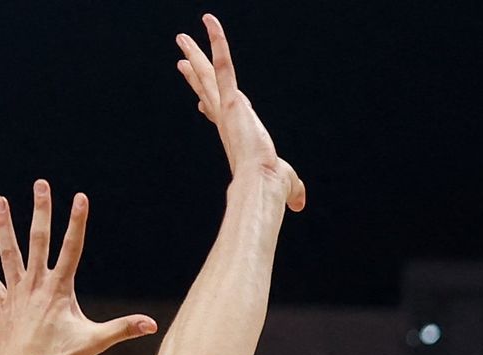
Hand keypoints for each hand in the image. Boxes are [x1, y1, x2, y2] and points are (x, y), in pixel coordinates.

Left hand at [0, 183, 157, 354]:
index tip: (81, 198)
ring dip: (4, 226)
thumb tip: (152, 325)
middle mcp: (35, 285)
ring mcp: (16, 293)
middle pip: (38, 240)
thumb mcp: (93, 343)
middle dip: (41, 211)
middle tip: (40, 184)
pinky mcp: (1, 305)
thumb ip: (122, 330)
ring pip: (9, 253)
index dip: (77, 222)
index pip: (72, 249)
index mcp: (59, 290)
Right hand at [174, 16, 304, 211]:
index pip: (219, 116)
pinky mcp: (231, 99)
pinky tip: (209, 22)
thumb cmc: (272, 189)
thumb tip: (300, 204)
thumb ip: (293, 190)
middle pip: (207, 91)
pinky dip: (217, 42)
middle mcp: (226, 120)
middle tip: (182, 60)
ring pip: (207, 75)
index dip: (209, 105)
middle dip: (195, 75)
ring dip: (196, 53)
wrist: (261, 185)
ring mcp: (226, 108)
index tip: (200, 101)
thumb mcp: (286, 184)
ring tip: (183, 37)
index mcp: (236, 136)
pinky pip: (223, 64)